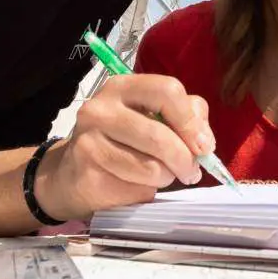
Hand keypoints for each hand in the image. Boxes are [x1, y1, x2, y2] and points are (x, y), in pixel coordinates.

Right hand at [33, 74, 214, 220]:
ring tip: (159, 175)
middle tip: (191, 171)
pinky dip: (146, 191)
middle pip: (160, 135)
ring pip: (151, 168)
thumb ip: (184, 116)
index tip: (203, 144)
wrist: (73, 173)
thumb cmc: (122, 141)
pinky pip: (136, 189)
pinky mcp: (87, 174)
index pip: (167, 91)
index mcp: (122, 87)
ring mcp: (89, 142)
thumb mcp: (152, 117)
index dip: (191, 121)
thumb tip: (204, 140)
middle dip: (185, 159)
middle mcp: (100, 109)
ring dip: (166, 177)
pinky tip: (134, 184)